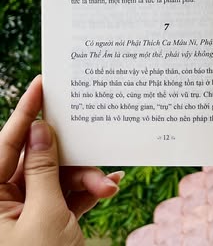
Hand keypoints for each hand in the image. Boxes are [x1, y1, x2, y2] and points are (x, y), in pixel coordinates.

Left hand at [0, 76, 122, 245]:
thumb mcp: (44, 216)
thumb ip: (43, 170)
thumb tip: (42, 132)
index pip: (6, 144)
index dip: (24, 112)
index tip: (41, 83)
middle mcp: (3, 202)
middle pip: (39, 160)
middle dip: (71, 157)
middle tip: (94, 148)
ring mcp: (25, 213)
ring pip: (57, 177)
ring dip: (85, 179)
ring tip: (106, 186)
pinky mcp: (45, 222)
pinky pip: (66, 196)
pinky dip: (86, 192)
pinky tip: (108, 186)